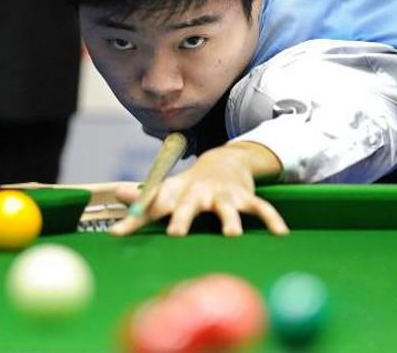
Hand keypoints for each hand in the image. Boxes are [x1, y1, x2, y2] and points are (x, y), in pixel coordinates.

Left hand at [109, 144, 288, 236]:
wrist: (224, 161)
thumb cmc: (189, 185)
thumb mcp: (166, 191)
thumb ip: (144, 202)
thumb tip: (115, 204)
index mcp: (177, 195)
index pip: (152, 207)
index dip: (135, 218)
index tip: (118, 233)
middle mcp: (199, 194)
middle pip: (189, 207)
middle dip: (183, 219)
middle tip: (176, 234)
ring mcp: (224, 195)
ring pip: (227, 208)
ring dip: (229, 220)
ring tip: (232, 235)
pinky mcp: (245, 197)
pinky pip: (261, 208)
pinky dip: (271, 220)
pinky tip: (281, 234)